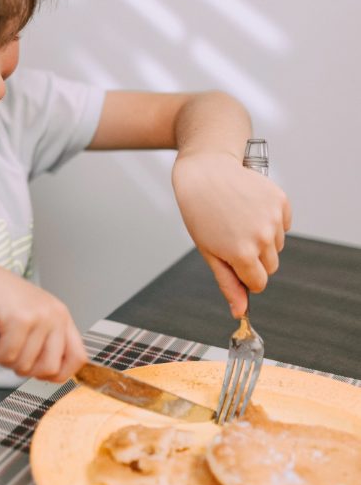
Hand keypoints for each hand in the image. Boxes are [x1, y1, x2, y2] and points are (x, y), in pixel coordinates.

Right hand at [0, 257, 87, 381]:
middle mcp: (55, 315)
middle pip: (50, 368)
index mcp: (61, 316)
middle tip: (8, 355)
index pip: (78, 357)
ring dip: (3, 360)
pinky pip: (7, 355)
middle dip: (24, 370)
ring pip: (25, 365)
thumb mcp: (31, 318)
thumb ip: (44, 342)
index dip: (59, 373)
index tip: (39, 373)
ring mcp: (40, 317)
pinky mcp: (20, 319)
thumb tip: (49, 374)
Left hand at [172, 152, 291, 317]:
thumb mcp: (209, 253)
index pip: (259, 283)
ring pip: (277, 244)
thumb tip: (240, 312)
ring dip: (262, 237)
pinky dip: (271, 219)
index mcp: (243, 254)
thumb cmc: (201, 213)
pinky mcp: (281, 201)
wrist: (206, 173)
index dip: (247, 277)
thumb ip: (228, 284)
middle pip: (270, 266)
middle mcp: (262, 237)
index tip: (236, 265)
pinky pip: (284, 223)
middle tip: (232, 238)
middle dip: (254, 259)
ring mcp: (274, 218)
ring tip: (238, 220)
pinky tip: (250, 208)